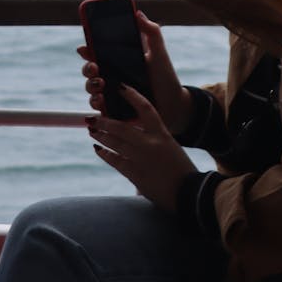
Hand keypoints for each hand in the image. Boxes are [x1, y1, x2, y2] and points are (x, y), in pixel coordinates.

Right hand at [78, 10, 191, 133]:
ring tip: (101, 84)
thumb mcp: (159, 52)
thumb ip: (151, 31)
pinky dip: (95, 103)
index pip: (97, 52)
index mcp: (119, 60)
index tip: (84, 48)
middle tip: (95, 67)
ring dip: (90, 85)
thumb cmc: (165, 76)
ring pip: (90, 87)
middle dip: (87, 67)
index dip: (87, 49)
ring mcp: (111, 93)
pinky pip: (98, 107)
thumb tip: (138, 13)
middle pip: (89, 69)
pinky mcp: (113, 110)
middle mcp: (112, 75)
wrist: (173, 103)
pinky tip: (101, 100)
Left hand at [86, 85, 196, 211]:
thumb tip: (135, 137)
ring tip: (92, 130)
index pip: (145, 108)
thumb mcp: (171, 148)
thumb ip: (154, 140)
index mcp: (162, 134)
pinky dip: (105, 154)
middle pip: (122, 127)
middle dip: (105, 121)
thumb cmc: (182, 171)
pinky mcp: (136, 174)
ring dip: (102, 136)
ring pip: (115, 143)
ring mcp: (142, 159)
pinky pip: (115, 161)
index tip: (120, 87)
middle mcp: (151, 143)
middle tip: (93, 117)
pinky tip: (98, 149)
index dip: (132, 96)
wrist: (190, 194)